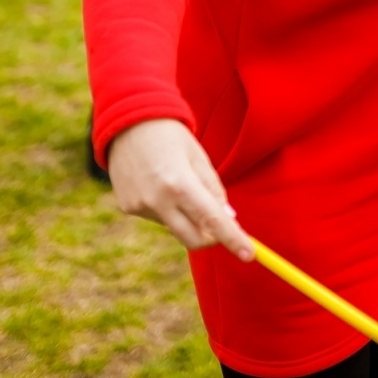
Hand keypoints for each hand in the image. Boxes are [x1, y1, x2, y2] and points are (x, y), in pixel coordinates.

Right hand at [106, 118, 255, 261]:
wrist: (128, 123)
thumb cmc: (171, 137)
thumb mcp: (200, 158)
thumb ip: (214, 190)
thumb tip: (227, 219)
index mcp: (180, 184)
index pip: (212, 220)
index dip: (232, 239)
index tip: (249, 254)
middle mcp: (157, 200)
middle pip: (193, 239)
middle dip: (212, 238)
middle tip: (222, 225)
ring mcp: (140, 207)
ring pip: (175, 226)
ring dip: (186, 216)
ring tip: (177, 181)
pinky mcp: (128, 208)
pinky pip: (158, 217)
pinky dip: (167, 208)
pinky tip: (158, 183)